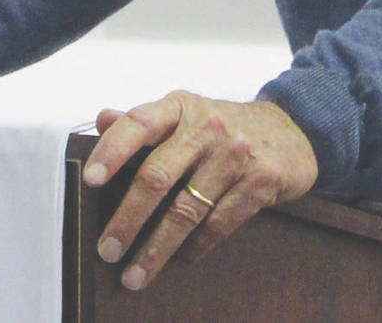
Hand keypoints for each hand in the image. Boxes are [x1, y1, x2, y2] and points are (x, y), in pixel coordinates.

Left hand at [81, 91, 316, 291]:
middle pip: (157, 176)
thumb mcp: (185, 114)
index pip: (139, 123)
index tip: (89, 180)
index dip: (112, 151)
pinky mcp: (262, 180)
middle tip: (107, 250)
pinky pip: (219, 224)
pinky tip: (179, 260)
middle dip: (128, 219)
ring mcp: (237, 153)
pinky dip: (195, 247)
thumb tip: (101, 119)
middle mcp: (208, 126)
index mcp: (181, 107)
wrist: (292, 130)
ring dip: (157, 248)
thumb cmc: (224, 126)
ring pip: (186, 210)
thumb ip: (143, 121)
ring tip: (135, 274)